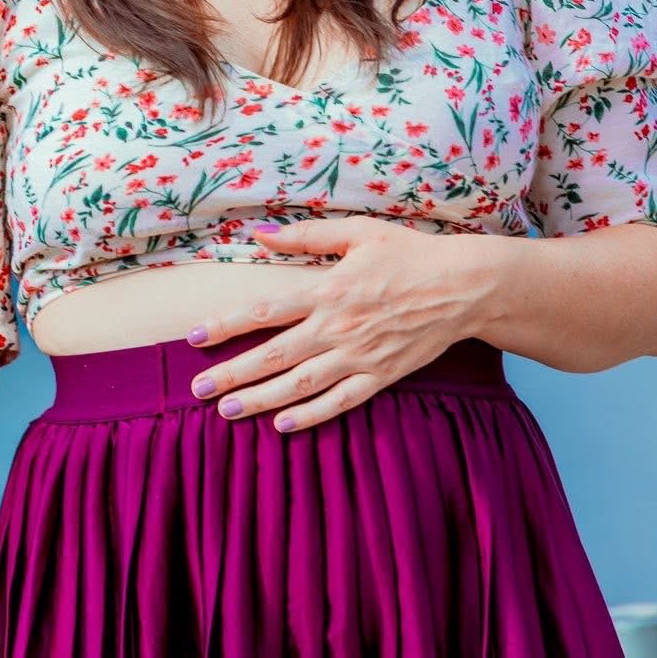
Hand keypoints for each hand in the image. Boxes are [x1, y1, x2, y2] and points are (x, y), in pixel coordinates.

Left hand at [184, 218, 490, 432]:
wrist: (464, 286)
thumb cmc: (410, 254)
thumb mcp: (358, 232)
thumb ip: (306, 236)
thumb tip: (259, 234)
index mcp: (327, 289)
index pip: (263, 311)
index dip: (224, 326)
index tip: (192, 338)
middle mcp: (337, 327)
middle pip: (272, 355)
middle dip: (230, 374)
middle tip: (196, 390)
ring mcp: (359, 355)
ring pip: (299, 385)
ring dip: (259, 399)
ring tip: (225, 411)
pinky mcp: (381, 376)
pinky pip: (340, 402)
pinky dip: (310, 416)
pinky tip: (282, 425)